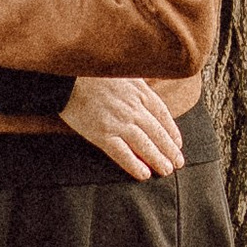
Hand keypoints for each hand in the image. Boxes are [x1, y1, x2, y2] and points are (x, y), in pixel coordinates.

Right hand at [62, 76, 187, 179]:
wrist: (68, 77)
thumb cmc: (93, 72)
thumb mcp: (124, 72)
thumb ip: (138, 85)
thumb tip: (148, 95)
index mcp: (139, 92)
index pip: (162, 114)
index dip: (172, 131)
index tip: (178, 143)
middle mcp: (133, 108)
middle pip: (157, 132)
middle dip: (169, 149)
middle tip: (177, 162)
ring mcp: (118, 122)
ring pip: (144, 145)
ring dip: (158, 159)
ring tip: (166, 170)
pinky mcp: (102, 133)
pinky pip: (122, 153)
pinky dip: (134, 165)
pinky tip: (143, 174)